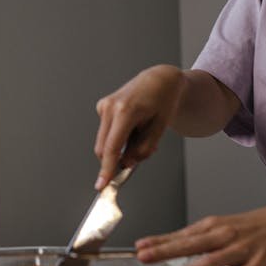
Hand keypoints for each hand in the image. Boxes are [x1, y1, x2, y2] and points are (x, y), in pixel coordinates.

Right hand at [93, 65, 182, 188]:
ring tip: (139, 135)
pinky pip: (106, 133)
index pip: (111, 147)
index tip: (102, 185)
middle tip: (133, 163)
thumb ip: (143, 149)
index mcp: (126, 111)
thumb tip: (125, 164)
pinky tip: (133, 127)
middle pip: (103, 148)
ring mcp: (104, 106)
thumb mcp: (160, 128)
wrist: (159, 80)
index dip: (106, 169)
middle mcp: (110, 107)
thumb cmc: (163, 102)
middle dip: (115, 161)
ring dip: (118, 148)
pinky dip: (117, 138)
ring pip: (103, 142)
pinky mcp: (102, 107)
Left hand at [135, 200, 265, 265]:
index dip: (160, 240)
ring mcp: (241, 250)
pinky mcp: (258, 264)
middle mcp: (224, 235)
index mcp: (214, 225)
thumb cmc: (253, 225)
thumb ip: (201, 236)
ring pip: (210, 262)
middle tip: (142, 256)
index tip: (139, 246)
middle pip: (190, 244)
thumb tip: (173, 244)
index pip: (182, 234)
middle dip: (165, 251)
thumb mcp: (224, 225)